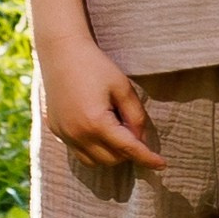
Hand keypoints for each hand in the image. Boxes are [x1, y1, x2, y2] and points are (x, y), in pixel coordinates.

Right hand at [38, 37, 164, 169]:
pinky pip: (79, 152)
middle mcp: (78, 134)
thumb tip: (141, 140)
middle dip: (128, 151)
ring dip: (110, 154)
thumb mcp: (123, 88)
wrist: (61, 52)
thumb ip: (136, 116)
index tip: (162, 165)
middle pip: (112, 159)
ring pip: (94, 162)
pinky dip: (93, 149)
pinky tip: (99, 129)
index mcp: (97, 123)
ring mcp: (64, 135)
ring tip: (115, 128)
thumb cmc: (96, 66)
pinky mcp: (56, 131)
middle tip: (131, 126)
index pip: (128, 149)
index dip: (147, 158)